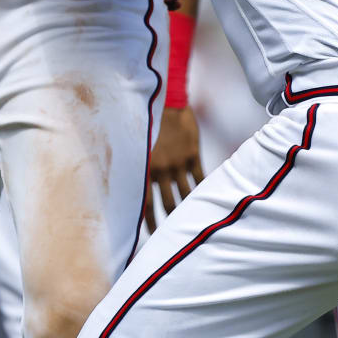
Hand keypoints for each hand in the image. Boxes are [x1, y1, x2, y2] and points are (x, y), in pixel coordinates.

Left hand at [146, 106, 202, 230]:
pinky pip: (199, 179)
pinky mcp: (192, 154)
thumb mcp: (138, 145)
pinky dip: (202, 191)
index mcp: (145, 167)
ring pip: (184, 195)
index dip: (148, 221)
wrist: (166, 100)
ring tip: (190, 224)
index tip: (151, 236)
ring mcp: (177, 162)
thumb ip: (139, 167)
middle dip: (168, 223)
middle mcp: (160, 168)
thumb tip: (132, 190)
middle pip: (166, 203)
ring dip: (188, 211)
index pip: (146, 202)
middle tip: (170, 237)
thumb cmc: (147, 123)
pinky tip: (205, 201)